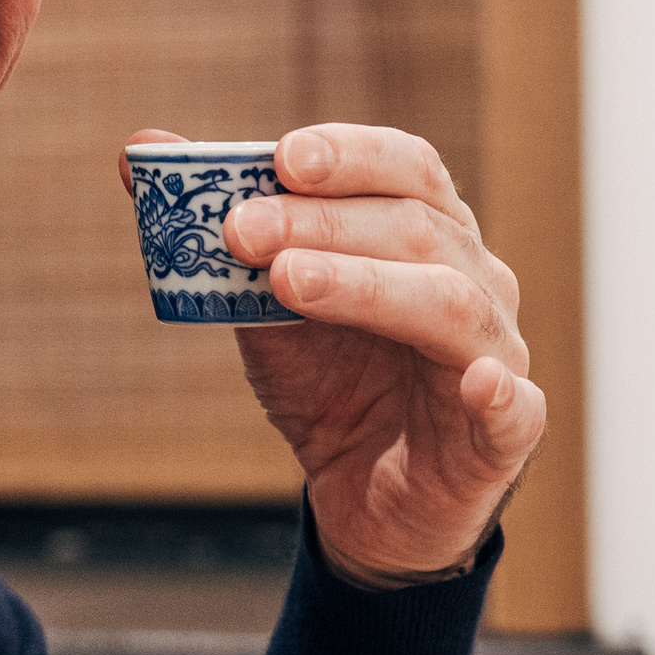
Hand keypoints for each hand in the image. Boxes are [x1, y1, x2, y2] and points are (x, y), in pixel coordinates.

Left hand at [119, 123, 545, 586]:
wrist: (362, 502)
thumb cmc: (330, 386)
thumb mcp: (262, 307)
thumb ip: (219, 234)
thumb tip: (139, 152)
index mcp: (426, 233)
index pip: (404, 168)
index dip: (347, 155)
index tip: (279, 157)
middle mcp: (474, 278)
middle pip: (412, 226)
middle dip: (320, 221)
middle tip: (241, 229)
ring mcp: (495, 352)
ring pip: (445, 301)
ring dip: (364, 284)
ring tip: (287, 282)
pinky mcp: (508, 431)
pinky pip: (514, 407)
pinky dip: (497, 391)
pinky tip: (476, 383)